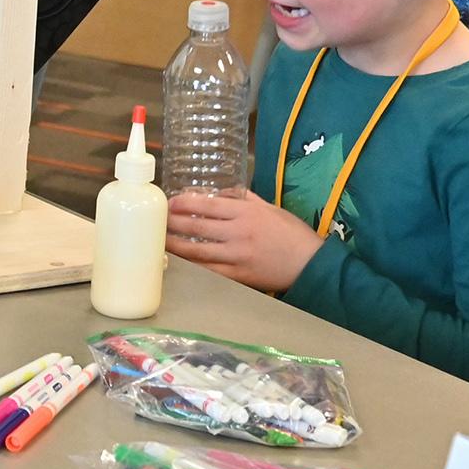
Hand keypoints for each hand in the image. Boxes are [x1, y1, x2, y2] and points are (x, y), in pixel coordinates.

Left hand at [166, 189, 323, 293]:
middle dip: (174, 223)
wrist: (310, 264)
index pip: (207, 205)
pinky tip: (181, 261)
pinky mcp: (239, 275)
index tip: (171, 202)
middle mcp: (239, 233)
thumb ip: (244, 199)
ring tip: (160, 240)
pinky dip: (193, 265)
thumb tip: (221, 192)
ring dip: (176, 246)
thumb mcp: (270, 208)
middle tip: (158, 219)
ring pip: (198, 251)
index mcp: (246, 213)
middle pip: (197, 227)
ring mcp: (237, 256)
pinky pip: (210, 270)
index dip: (184, 203)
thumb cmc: (292, 234)